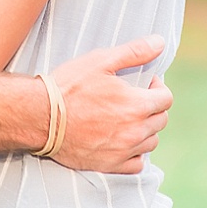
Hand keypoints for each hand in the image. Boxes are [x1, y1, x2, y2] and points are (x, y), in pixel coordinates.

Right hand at [48, 36, 171, 174]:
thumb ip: (134, 52)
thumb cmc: (69, 86)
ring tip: (127, 118)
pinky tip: (122, 141)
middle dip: (152, 107)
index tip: (145, 84)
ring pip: (150, 143)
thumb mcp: (100, 61)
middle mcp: (135, 131)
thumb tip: (160, 42)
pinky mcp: (109, 165)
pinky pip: (136, 165)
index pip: (166, 99)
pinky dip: (134, 153)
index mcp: (136, 105)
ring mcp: (123, 151)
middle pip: (161, 121)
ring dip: (145, 130)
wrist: (40, 116)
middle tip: (134, 98)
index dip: (158, 88)